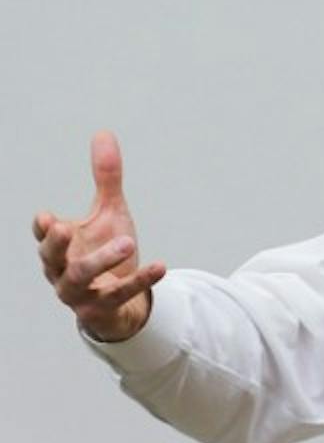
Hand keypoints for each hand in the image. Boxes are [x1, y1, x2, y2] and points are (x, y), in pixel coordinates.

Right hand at [33, 131, 165, 342]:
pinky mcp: (101, 309)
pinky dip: (140, 280)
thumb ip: (106, 178)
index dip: (43, 229)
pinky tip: (161, 265)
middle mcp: (61, 269)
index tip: (47, 217)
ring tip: (128, 243)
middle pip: (51, 258)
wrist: (120, 301)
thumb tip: (104, 133)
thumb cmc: (106, 251)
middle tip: (63, 227)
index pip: (44, 236)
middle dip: (56, 244)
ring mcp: (78, 292)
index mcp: (59, 246)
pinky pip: (120, 295)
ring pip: (80, 278)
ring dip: (102, 260)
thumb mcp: (109, 212)